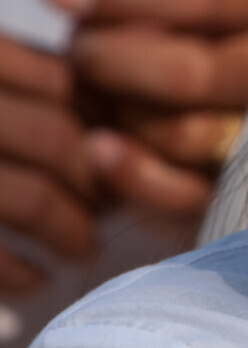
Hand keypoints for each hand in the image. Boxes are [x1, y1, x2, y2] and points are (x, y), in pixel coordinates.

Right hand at [0, 32, 94, 291]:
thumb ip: (26, 70)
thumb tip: (116, 102)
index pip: (65, 81)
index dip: (106, 117)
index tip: (126, 145)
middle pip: (59, 139)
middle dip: (99, 179)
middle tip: (113, 205)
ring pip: (31, 197)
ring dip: (72, 231)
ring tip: (84, 246)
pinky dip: (21, 272)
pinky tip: (37, 277)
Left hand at [40, 0, 247, 212]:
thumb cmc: (213, 40)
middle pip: (188, 72)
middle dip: (110, 61)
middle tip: (78, 51)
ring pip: (182, 134)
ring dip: (120, 113)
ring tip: (91, 95)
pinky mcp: (242, 190)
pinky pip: (186, 194)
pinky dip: (133, 171)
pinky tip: (99, 147)